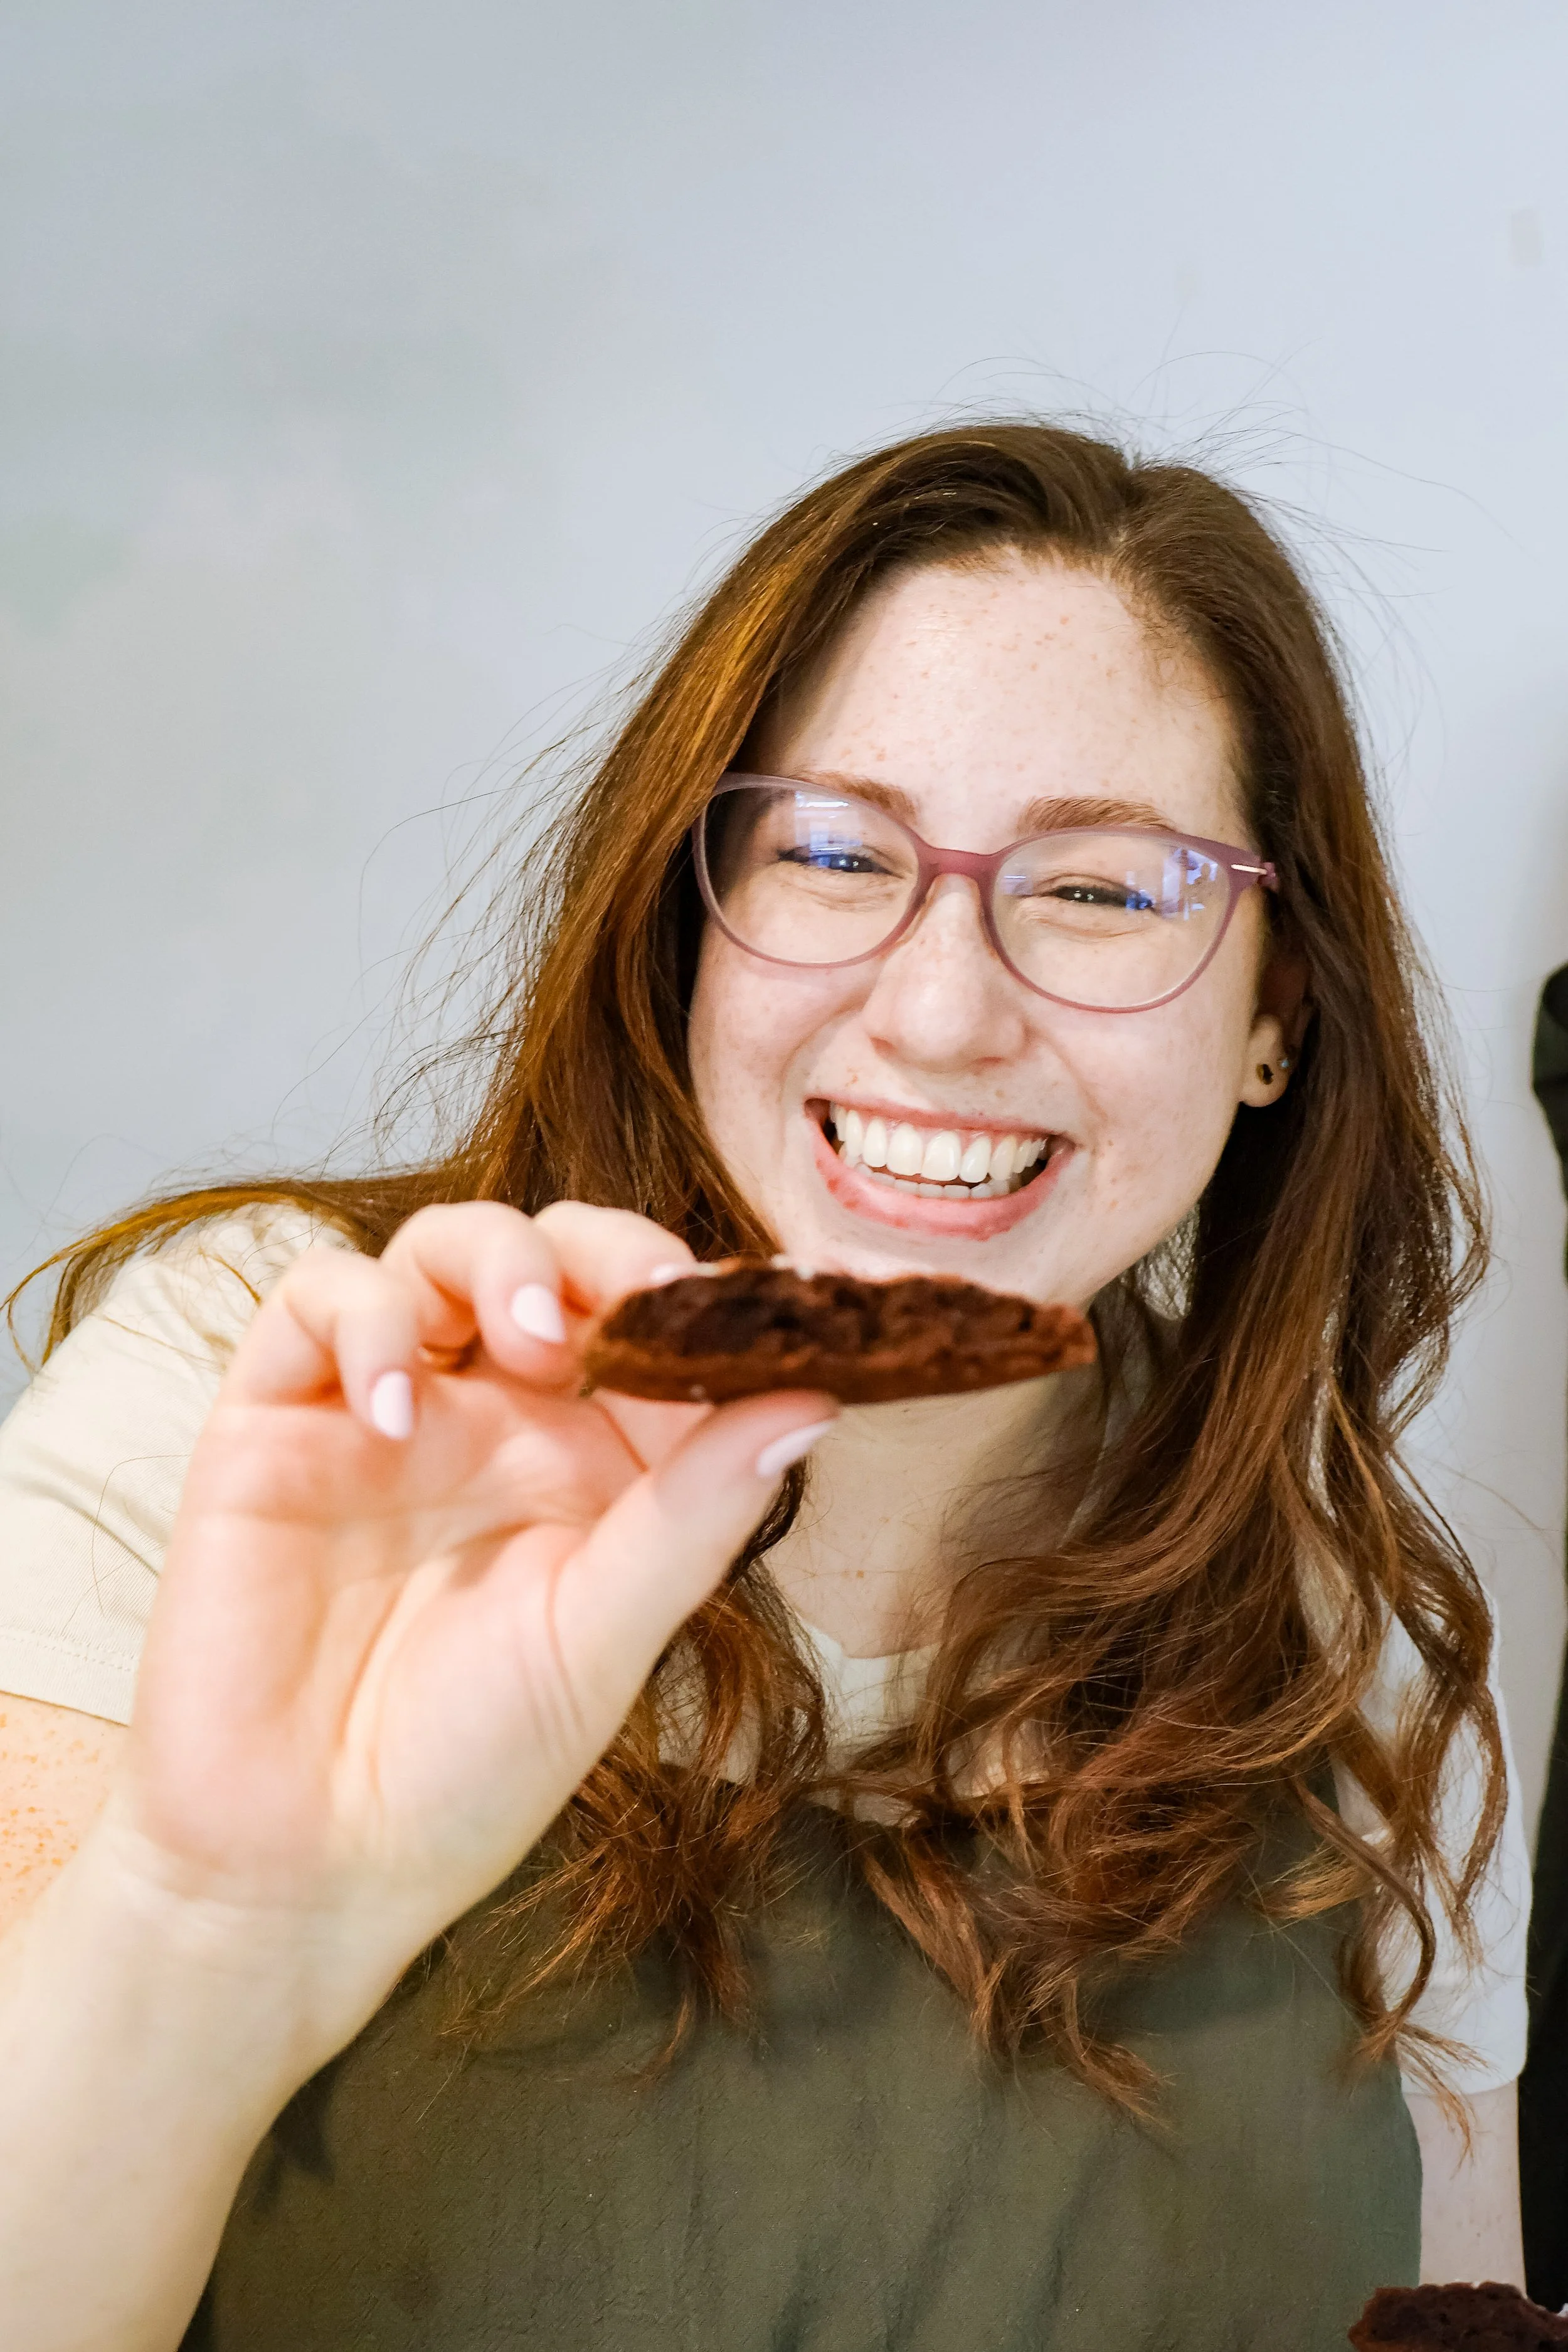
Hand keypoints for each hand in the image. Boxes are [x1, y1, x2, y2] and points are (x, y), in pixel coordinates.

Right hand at [92, 1201, 834, 2054]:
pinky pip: (316, 1300)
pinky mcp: (277, 1415)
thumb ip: (695, 1517)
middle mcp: (502, 1415)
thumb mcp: (602, 1644)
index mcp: (600, 1462)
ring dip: (498, 1257)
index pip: (670, 1336)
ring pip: (445, 1245)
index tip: (817, 1290)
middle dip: (612, 1251)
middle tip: (642, 1301)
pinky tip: (394, 1411)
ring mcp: (391, 1404)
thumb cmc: (466, 1768)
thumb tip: (814, 1402)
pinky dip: (363, 1321)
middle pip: (565, 1257)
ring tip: (526, 1335)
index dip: (735, 1301)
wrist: (305, 1862)